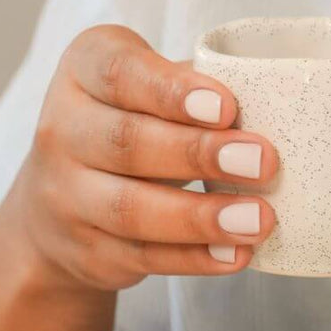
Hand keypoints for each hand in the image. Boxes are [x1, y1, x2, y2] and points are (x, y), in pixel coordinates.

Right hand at [3, 25, 277, 290]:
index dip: (171, 91)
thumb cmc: (131, 124)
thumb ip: (195, 88)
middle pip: (126, 143)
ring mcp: (66, 196)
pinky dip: (194, 258)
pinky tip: (236, 253)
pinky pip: (142, 257)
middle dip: (198, 153)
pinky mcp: (85, 250)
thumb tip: (270, 105)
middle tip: (263, 162)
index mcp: (82, 71)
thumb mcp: (149, 88)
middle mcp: (62, 131)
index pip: (118, 73)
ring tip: (258, 219)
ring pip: (131, 210)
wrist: (60, 202)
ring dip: (201, 217)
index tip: (227, 107)